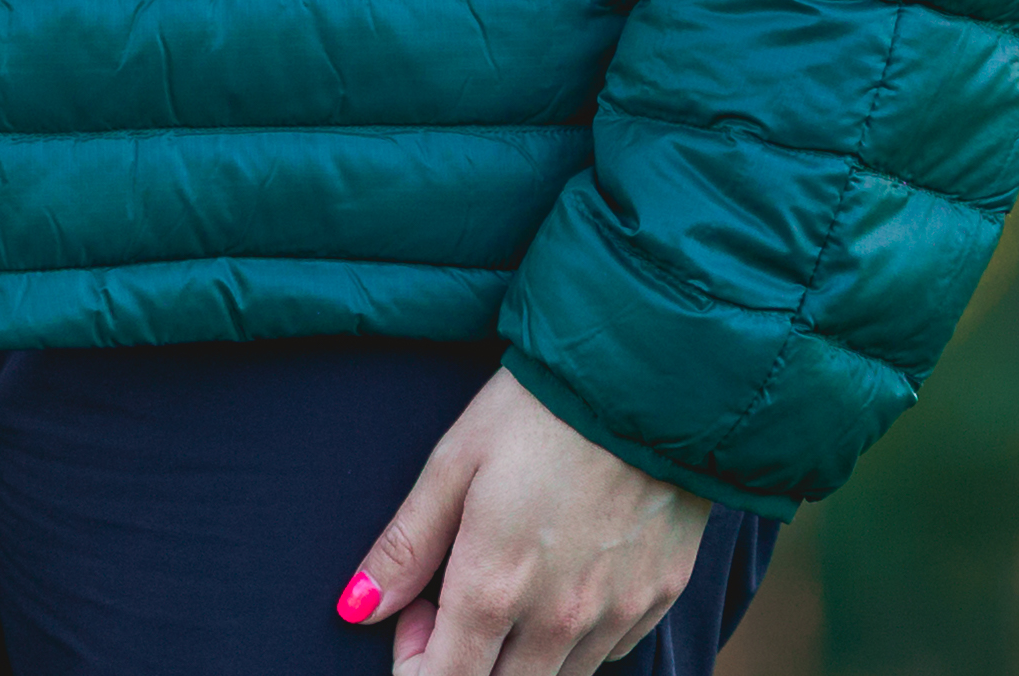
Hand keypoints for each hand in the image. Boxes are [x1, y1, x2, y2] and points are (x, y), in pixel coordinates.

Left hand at [337, 360, 715, 675]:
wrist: (651, 372)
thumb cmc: (541, 408)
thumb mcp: (456, 460)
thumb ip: (407, 546)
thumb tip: (357, 608)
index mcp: (497, 587)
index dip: (416, 668)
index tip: (415, 616)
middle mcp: (560, 619)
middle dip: (463, 663)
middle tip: (455, 599)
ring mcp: (617, 612)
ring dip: (519, 654)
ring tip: (512, 582)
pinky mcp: (661, 597)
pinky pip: (608, 651)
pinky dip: (575, 638)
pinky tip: (566, 579)